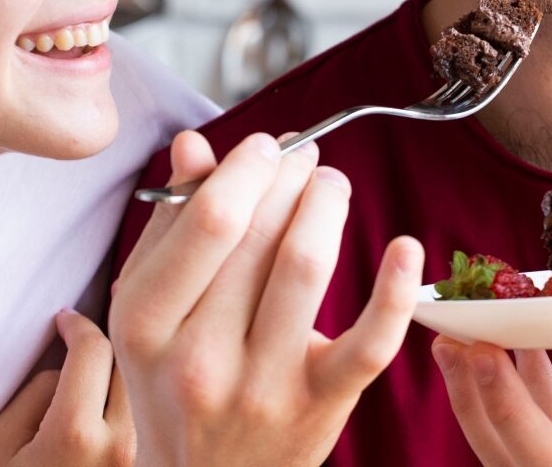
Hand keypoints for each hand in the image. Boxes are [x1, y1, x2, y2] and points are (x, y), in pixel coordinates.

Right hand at [0, 310, 133, 466]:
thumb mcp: (2, 438)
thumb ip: (36, 390)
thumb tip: (67, 362)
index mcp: (75, 433)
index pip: (92, 350)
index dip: (78, 324)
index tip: (66, 319)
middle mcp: (120, 445)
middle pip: (128, 364)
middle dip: (107, 341)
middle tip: (89, 329)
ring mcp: (143, 460)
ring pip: (145, 390)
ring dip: (125, 370)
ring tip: (104, 360)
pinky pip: (150, 420)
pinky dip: (138, 399)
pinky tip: (119, 392)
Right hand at [109, 130, 423, 466]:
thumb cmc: (175, 387)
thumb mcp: (150, 312)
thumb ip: (169, 227)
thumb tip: (193, 146)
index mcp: (146, 323)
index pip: (207, 221)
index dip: (246, 168)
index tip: (266, 147)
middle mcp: (198, 357)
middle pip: (257, 235)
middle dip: (290, 177)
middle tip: (305, 158)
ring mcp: (262, 385)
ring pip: (305, 268)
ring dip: (327, 206)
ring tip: (331, 186)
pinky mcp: (320, 405)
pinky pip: (368, 340)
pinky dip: (395, 288)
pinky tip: (406, 247)